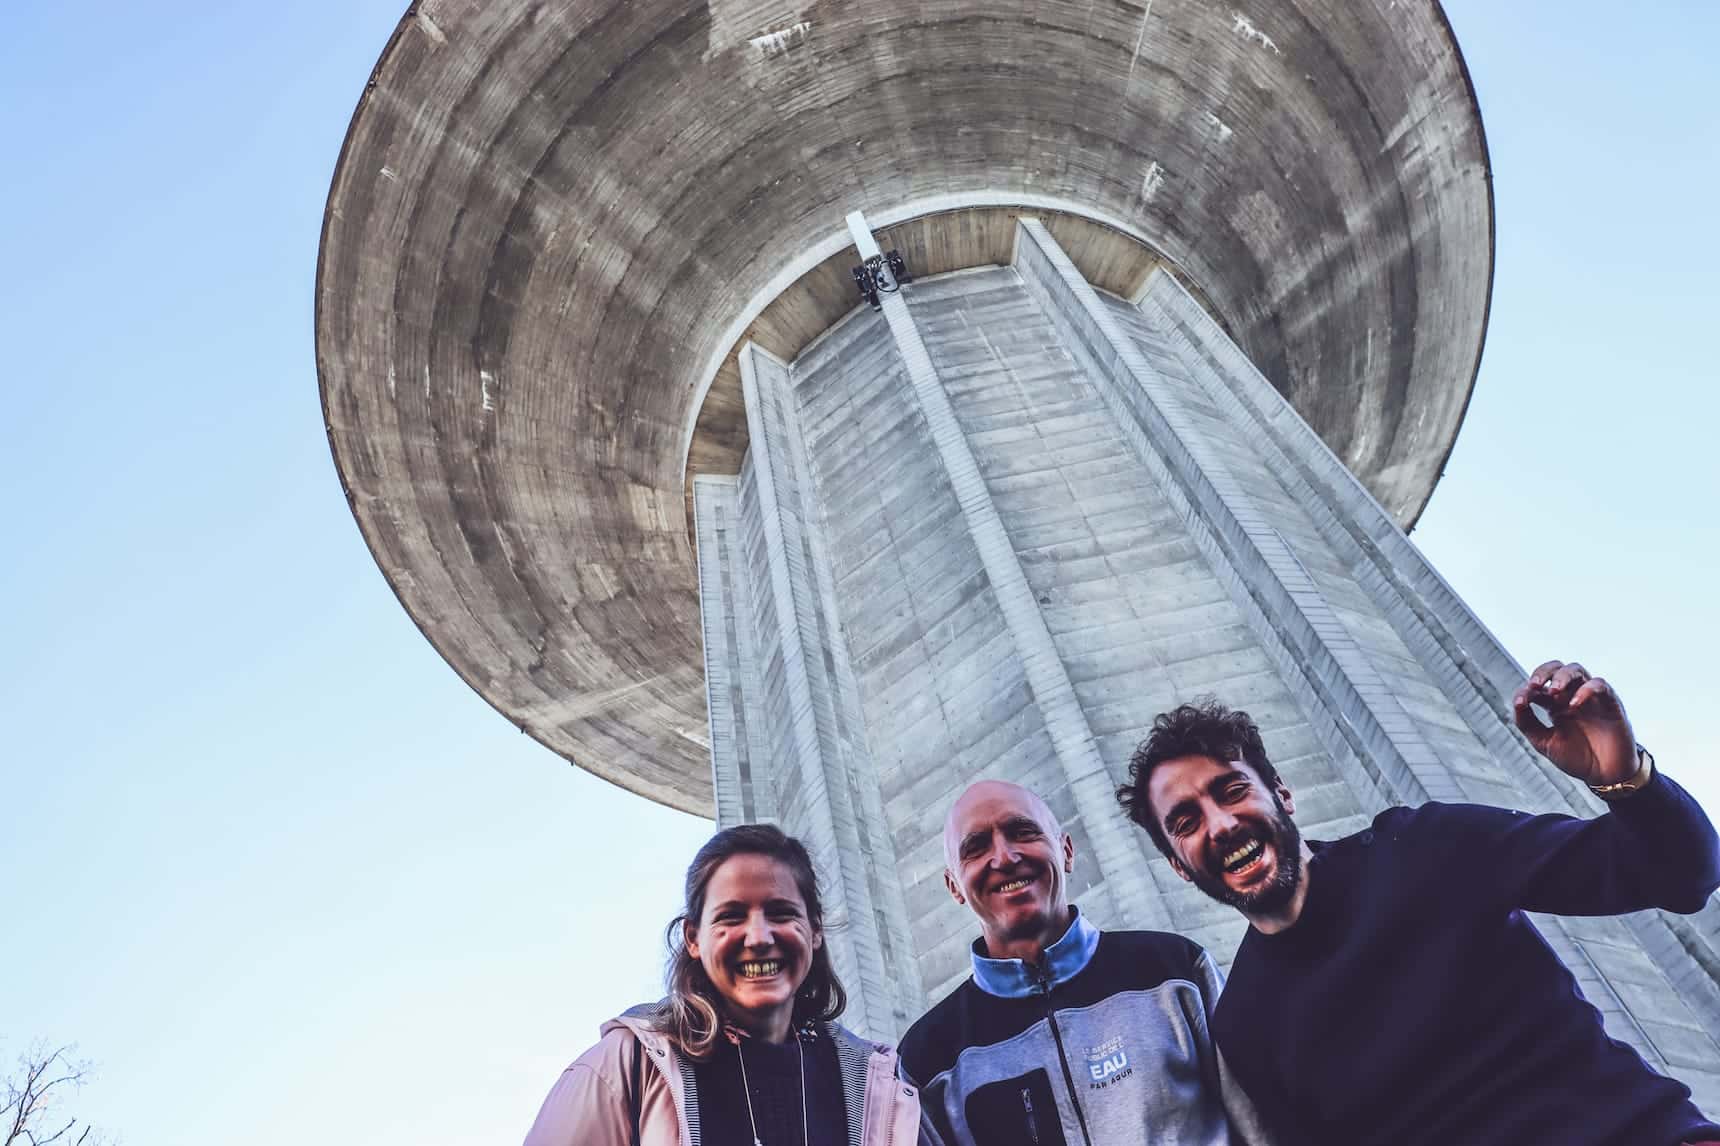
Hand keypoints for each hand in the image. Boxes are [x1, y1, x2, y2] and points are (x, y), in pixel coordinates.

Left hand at [1511, 661, 1637, 785]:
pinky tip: (1573, 704)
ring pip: (1577, 670)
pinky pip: (1600, 685)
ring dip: (1562, 676)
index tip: (1520, 703)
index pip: (1537, 687)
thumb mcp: (1545, 743)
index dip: (1525, 690)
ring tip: (1553, 691)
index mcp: (1554, 706)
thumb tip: (1517, 702)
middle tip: (1534, 684)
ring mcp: (1590, 698)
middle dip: (1543, 672)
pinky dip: (1586, 690)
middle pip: (1557, 668)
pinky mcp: (1610, 703)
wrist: (1605, 775)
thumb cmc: (1577, 759)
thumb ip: (1528, 723)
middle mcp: (1571, 697)